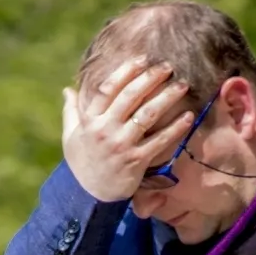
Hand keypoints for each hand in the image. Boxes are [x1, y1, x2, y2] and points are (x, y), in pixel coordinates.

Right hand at [62, 56, 195, 201]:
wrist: (89, 195)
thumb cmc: (82, 162)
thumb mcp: (70, 136)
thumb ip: (71, 111)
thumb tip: (67, 90)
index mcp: (90, 120)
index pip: (108, 89)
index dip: (126, 72)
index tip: (143, 59)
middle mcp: (105, 130)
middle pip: (130, 97)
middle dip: (150, 78)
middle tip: (168, 67)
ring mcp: (121, 145)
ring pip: (147, 115)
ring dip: (166, 98)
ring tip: (182, 85)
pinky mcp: (136, 161)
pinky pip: (159, 142)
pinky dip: (175, 129)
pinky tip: (188, 117)